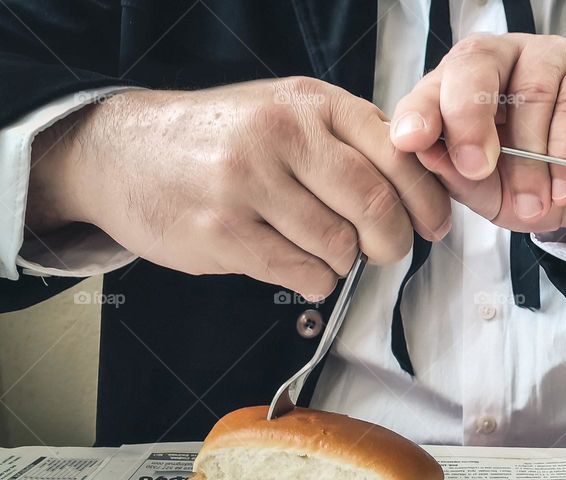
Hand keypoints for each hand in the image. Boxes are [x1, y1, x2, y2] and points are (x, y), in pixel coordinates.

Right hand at [27, 78, 450, 299]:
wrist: (123, 151)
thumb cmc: (221, 137)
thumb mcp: (287, 113)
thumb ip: (348, 140)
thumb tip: (419, 188)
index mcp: (310, 103)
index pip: (397, 153)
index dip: (426, 198)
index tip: (434, 224)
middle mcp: (281, 135)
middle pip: (374, 204)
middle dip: (393, 241)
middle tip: (387, 250)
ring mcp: (248, 182)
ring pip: (339, 246)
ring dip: (345, 263)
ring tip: (325, 251)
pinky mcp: (223, 231)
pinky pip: (301, 273)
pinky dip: (315, 281)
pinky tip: (300, 267)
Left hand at [390, 34, 565, 239]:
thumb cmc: (531, 185)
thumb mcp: (486, 192)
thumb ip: (456, 174)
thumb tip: (425, 152)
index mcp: (460, 85)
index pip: (433, 85)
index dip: (421, 110)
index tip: (412, 141)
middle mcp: (501, 61)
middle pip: (476, 62)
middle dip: (469, 117)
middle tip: (476, 167)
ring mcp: (549, 59)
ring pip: (531, 93)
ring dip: (531, 160)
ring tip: (534, 204)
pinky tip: (564, 187)